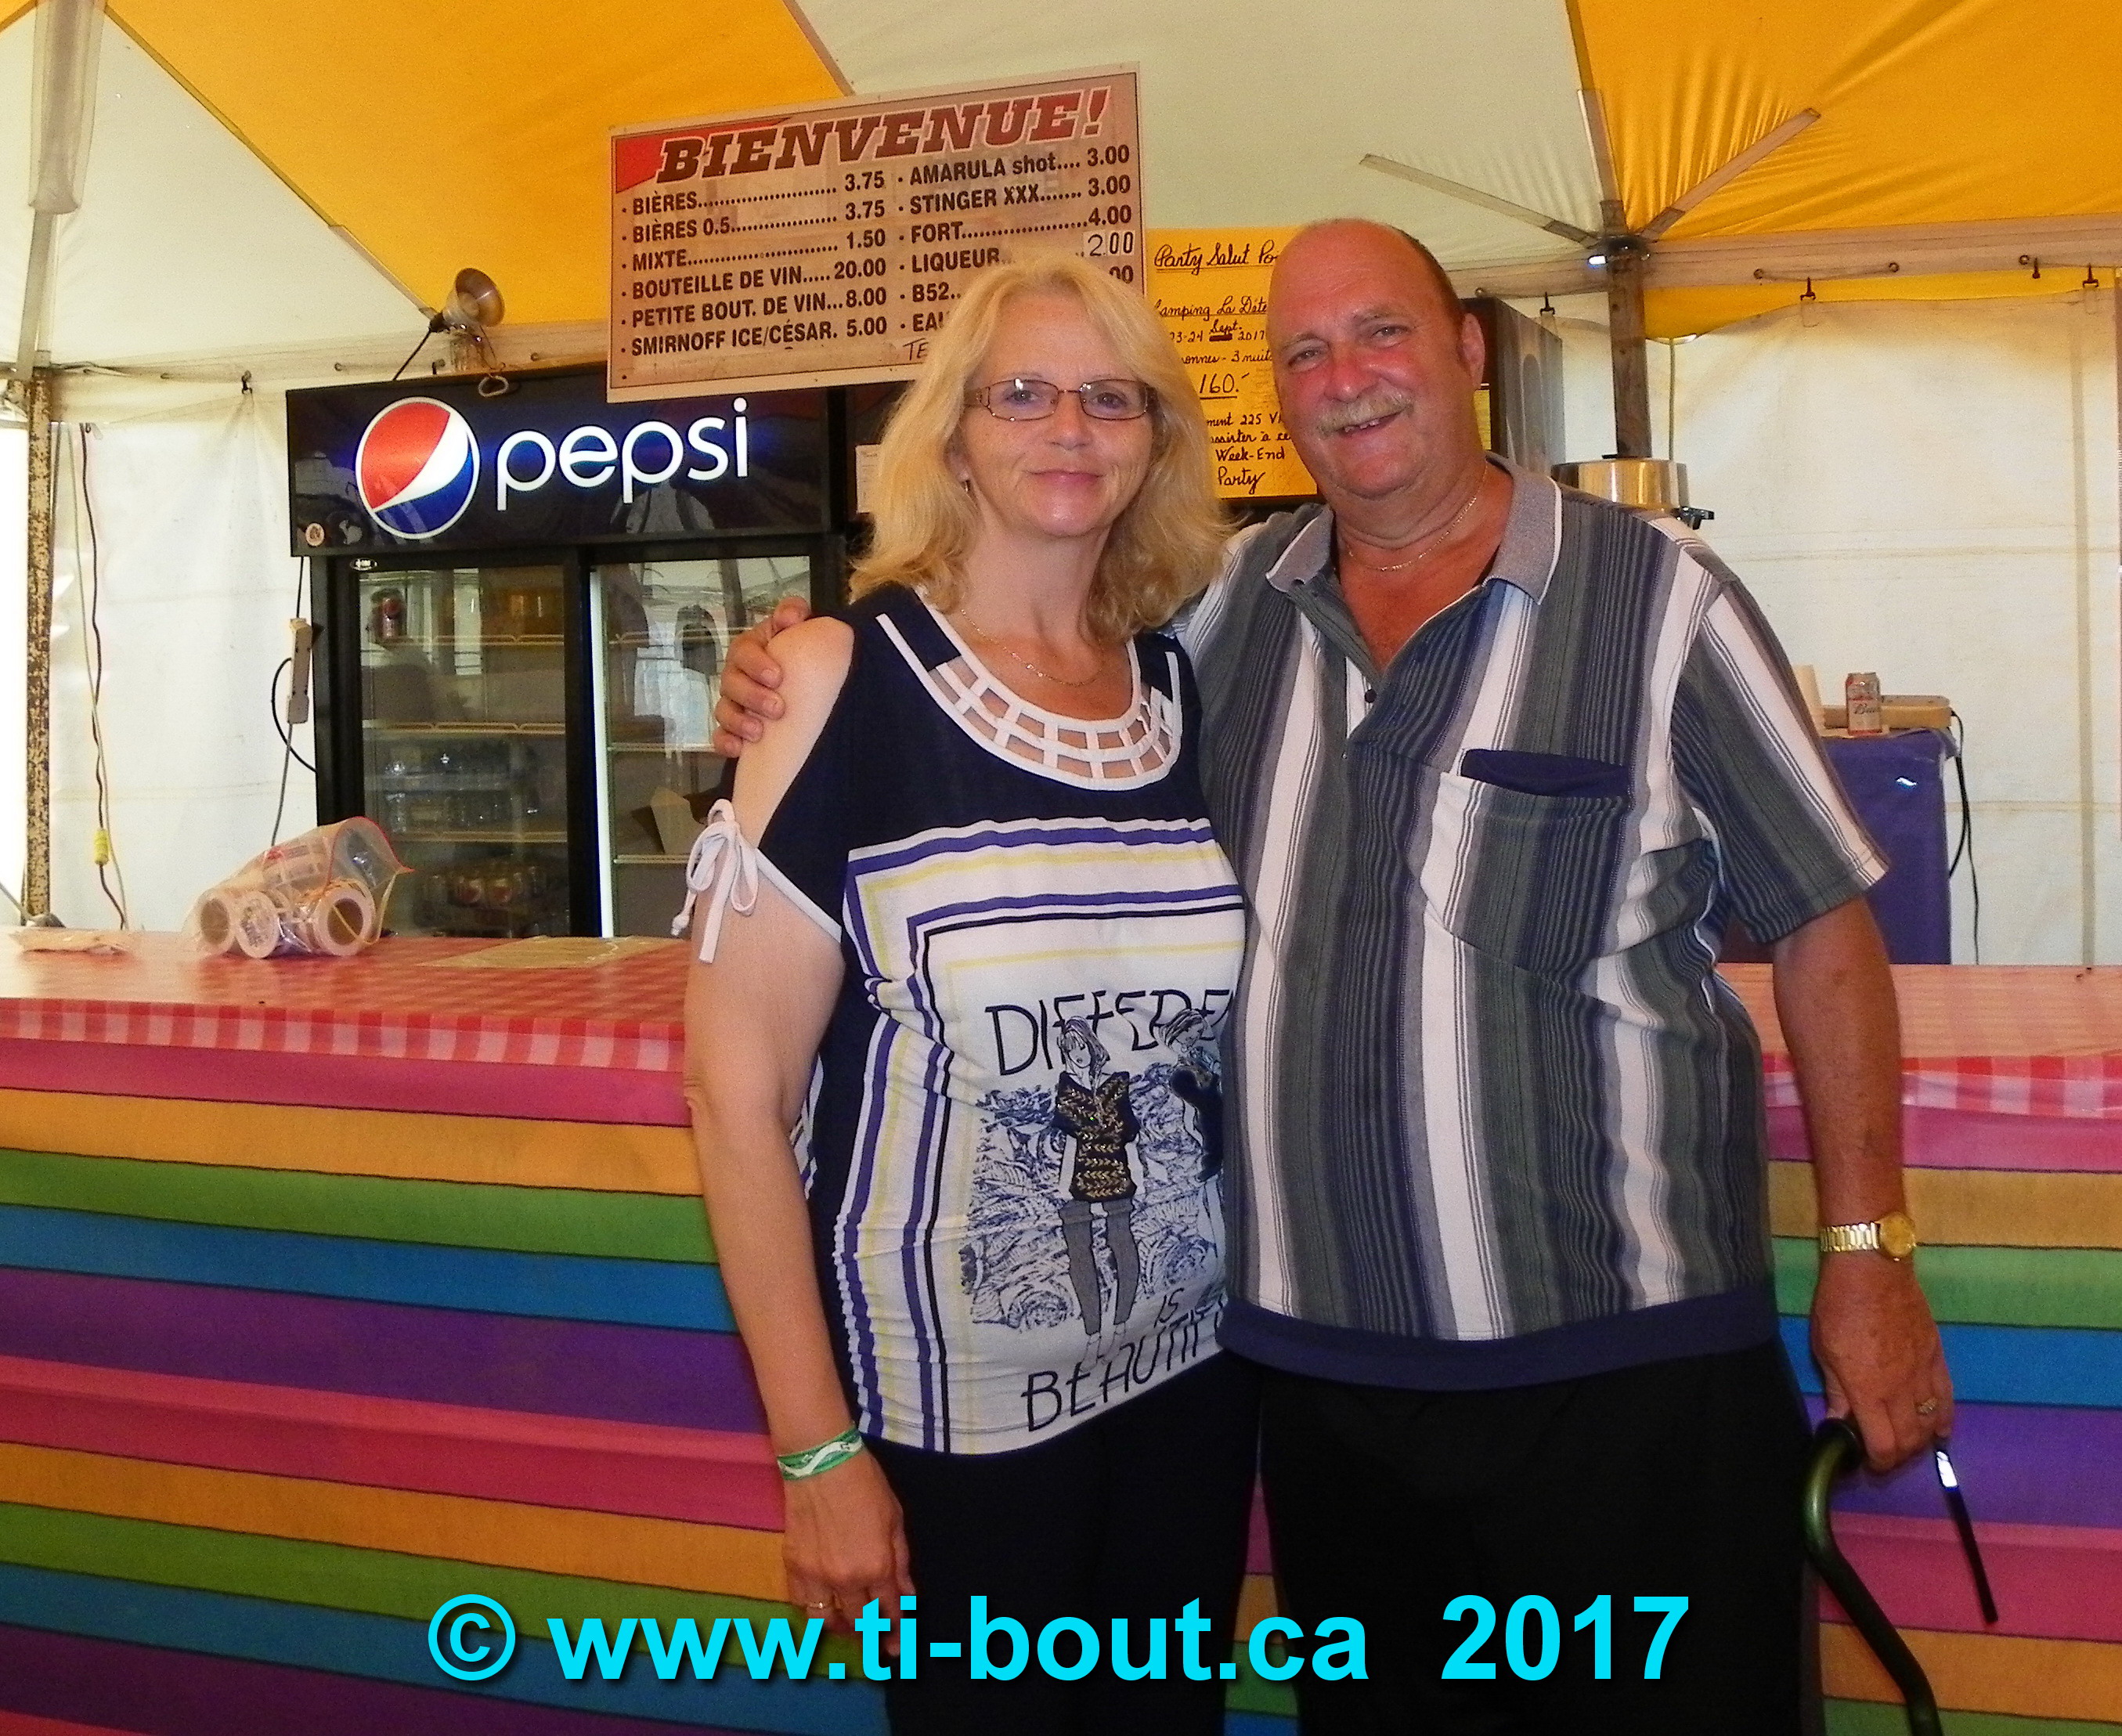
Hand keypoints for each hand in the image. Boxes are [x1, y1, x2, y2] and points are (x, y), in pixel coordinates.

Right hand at [712, 596, 812, 755]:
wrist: (806, 680)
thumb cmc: (796, 653)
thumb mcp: (796, 629)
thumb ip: (793, 614)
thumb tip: (792, 616)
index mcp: (749, 649)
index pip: (743, 651)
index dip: (756, 663)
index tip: (777, 676)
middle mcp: (736, 675)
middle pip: (731, 683)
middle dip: (752, 696)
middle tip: (777, 708)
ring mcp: (733, 702)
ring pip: (724, 710)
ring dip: (738, 721)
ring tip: (758, 733)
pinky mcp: (733, 728)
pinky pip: (720, 736)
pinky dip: (725, 743)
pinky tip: (737, 750)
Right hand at [779, 1447, 913, 1646]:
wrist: (821, 1463)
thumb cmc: (866, 1485)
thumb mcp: (895, 1521)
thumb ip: (901, 1562)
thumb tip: (907, 1594)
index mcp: (876, 1567)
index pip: (889, 1612)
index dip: (897, 1630)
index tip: (899, 1645)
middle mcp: (845, 1580)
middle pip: (860, 1624)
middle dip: (873, 1639)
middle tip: (880, 1648)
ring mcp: (815, 1576)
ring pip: (827, 1622)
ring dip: (842, 1629)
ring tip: (851, 1628)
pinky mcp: (792, 1567)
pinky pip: (802, 1604)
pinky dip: (814, 1611)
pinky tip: (823, 1608)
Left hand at [1811, 1252, 1952, 1470]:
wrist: (1874, 1270)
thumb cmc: (1840, 1307)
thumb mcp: (1824, 1351)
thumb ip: (1836, 1391)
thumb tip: (1839, 1422)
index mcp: (1868, 1390)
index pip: (1882, 1444)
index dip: (1877, 1462)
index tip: (1866, 1463)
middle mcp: (1901, 1390)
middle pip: (1909, 1441)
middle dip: (1897, 1457)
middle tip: (1883, 1456)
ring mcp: (1924, 1375)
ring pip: (1931, 1425)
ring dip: (1920, 1442)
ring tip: (1905, 1444)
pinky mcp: (1938, 1359)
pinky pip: (1948, 1400)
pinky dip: (1944, 1421)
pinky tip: (1938, 1430)